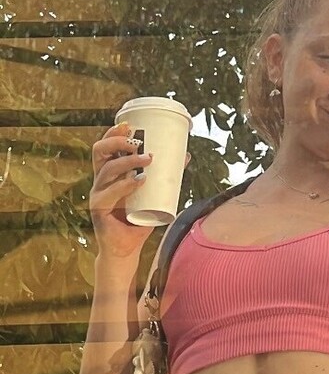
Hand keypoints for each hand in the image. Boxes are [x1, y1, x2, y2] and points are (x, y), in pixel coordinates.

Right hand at [88, 125, 190, 262]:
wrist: (126, 249)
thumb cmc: (138, 220)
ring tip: (148, 159)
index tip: (129, 124)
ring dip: (127, 162)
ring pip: (106, 171)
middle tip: (138, 141)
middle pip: (99, 153)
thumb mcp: (154, 195)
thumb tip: (186, 156)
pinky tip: (139, 180)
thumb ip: (166, 177)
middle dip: (116, 141)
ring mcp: (97, 195)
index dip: (113, 134)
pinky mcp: (98, 210)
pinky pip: (109, 194)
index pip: (105, 148)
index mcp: (109, 174)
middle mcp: (100, 182)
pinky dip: (125, 185)